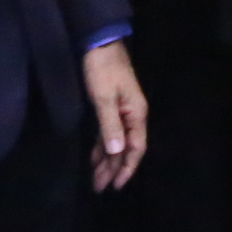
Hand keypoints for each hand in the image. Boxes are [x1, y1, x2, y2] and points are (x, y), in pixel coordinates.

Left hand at [83, 37, 149, 191]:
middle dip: (113, 169)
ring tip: (96, 180)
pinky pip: (108, 133)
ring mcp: (122, 111)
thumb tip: (116, 153)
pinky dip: (102, 147)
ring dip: (107, 161)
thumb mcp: (104, 97)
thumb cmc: (102, 69)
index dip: (127, 168)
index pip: (135, 148)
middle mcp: (132, 115)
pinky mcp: (110, 107)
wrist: (99, 43)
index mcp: (136, 114)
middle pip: (125, 148)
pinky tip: (95, 158)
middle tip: (100, 188)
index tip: (116, 186)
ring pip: (116, 142)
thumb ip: (110, 126)